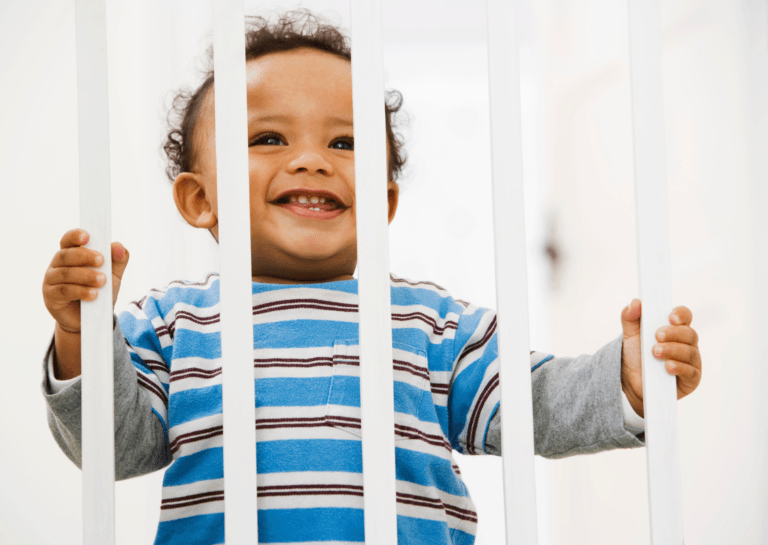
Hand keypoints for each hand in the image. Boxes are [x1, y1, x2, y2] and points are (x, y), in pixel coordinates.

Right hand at [42, 228, 129, 333]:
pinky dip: (80, 291)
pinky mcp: (51, 296)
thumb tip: (119, 246)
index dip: (75, 236)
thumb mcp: (113, 275)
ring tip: (102, 281)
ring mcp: (51, 280)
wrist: (90, 320)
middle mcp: (57, 265)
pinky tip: (94, 295)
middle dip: (85, 256)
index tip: (87, 236)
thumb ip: (118, 260)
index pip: (68, 240)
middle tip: (102, 261)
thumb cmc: (100, 291)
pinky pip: (64, 291)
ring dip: (85, 275)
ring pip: (65, 273)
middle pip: (66, 255)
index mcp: (71, 254)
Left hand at [619, 299, 701, 417]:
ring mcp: (691, 361)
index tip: (670, 317)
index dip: (681, 314)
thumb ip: (630, 317)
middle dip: (673, 334)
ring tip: (655, 352)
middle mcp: (686, 343)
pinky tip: (667, 367)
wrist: (631, 382)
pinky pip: (691, 372)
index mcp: (675, 329)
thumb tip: (636, 302)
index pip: (685, 316)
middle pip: (689, 333)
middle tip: (657, 336)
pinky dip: (679, 367)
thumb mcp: (629, 335)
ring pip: (690, 352)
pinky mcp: (691, 379)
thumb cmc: (636, 355)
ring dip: (673, 350)